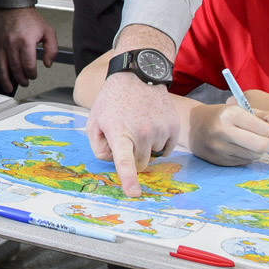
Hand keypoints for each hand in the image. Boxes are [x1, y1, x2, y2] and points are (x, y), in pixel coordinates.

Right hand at [0, 7, 57, 92]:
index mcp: (26, 41)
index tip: (33, 76)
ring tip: (9, 87)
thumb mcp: (48, 31)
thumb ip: (52, 49)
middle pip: (15, 69)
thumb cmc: (29, 18)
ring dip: (5, 80)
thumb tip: (48, 63)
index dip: (32, 75)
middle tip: (24, 83)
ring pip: (0, 68)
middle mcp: (11, 43)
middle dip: (20, 80)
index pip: (28, 66)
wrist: (13, 5)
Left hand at [87, 72, 179, 197]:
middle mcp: (142, 132)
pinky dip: (160, 142)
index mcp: (120, 132)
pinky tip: (152, 125)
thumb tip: (114, 162)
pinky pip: (167, 148)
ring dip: (147, 147)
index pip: (125, 161)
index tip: (134, 193)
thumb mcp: (94, 122)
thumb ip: (99, 147)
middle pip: (141, 165)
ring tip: (139, 124)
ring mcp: (160, 129)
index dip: (129, 179)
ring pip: (155, 156)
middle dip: (134, 157)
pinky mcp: (173, 126)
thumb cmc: (112, 101)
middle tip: (128, 137)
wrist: (137, 75)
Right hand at [187, 100, 268, 165]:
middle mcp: (223, 132)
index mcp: (230, 114)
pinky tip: (240, 148)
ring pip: (254, 156)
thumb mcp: (244, 109)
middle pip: (261, 146)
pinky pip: (244, 162)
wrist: (193, 127)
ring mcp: (219, 149)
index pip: (264, 129)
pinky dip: (248, 156)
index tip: (266, 128)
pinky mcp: (219, 161)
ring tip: (252, 142)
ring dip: (259, 151)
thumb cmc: (223, 115)